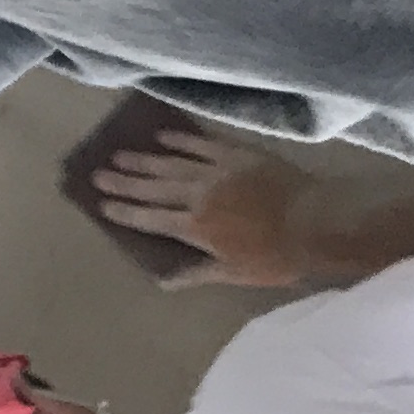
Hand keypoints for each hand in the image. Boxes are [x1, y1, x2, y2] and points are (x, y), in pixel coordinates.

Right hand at [91, 130, 309, 286]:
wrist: (315, 221)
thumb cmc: (276, 257)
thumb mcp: (236, 274)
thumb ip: (198, 272)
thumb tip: (163, 280)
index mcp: (196, 226)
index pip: (151, 218)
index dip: (125, 211)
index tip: (101, 204)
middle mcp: (198, 194)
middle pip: (154, 187)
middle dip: (124, 181)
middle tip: (97, 173)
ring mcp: (216, 169)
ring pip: (171, 162)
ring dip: (144, 159)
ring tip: (119, 154)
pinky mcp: (235, 152)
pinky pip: (200, 142)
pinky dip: (180, 138)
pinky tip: (162, 134)